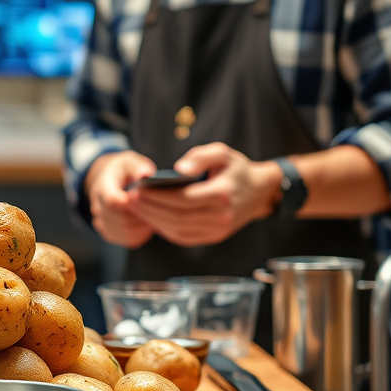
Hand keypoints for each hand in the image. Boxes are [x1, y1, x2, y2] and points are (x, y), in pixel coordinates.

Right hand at [86, 151, 157, 248]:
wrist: (111, 181)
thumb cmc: (124, 170)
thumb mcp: (129, 161)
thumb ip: (137, 166)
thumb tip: (146, 174)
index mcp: (101, 187)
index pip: (112, 201)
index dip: (132, 204)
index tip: (147, 199)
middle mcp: (98, 206)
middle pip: (119, 220)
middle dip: (141, 216)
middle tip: (158, 209)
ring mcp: (102, 222)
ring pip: (124, 233)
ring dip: (143, 226)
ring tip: (154, 215)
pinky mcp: (111, 233)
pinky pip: (128, 240)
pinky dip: (142, 234)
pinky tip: (148, 223)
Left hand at [134, 143, 280, 247]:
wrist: (259, 192)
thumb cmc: (236, 168)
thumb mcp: (222, 152)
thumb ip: (200, 156)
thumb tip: (178, 169)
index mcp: (221, 195)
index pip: (183, 199)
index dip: (158, 196)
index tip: (138, 189)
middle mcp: (220, 217)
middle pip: (177, 217)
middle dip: (150, 209)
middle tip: (130, 198)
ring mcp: (217, 231)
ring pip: (178, 231)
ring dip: (153, 221)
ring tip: (136, 207)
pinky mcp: (213, 237)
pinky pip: (184, 237)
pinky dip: (165, 229)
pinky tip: (151, 218)